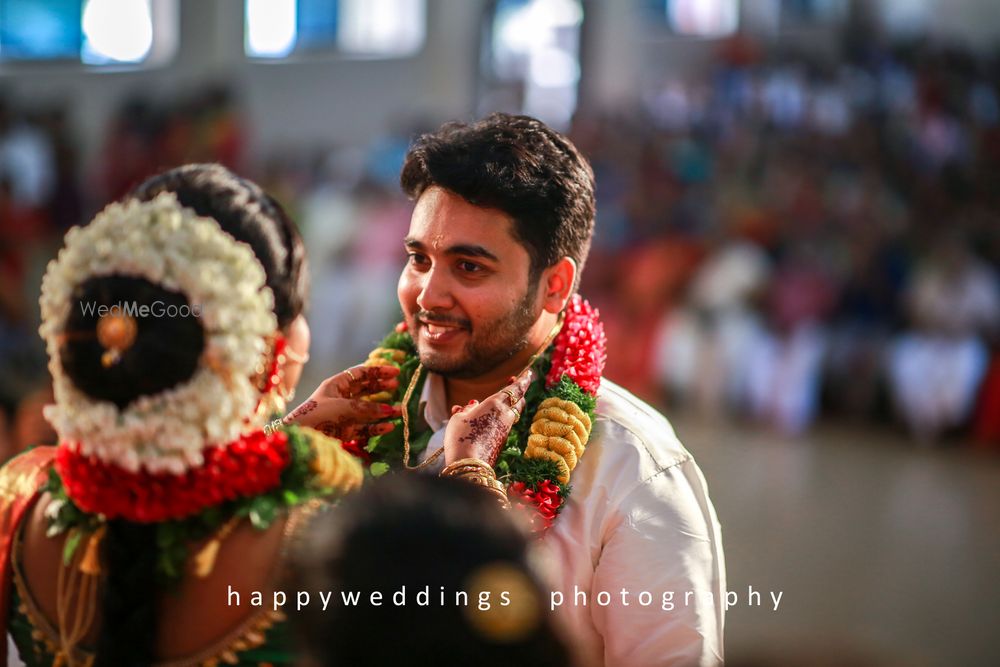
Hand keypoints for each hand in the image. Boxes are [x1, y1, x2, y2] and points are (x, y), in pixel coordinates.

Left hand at [283, 364, 401, 439]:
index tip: (396, 372)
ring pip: (368, 410)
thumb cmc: (316, 415)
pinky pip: (365, 427)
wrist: (300, 437)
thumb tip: (388, 410)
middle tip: (397, 386)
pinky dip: (377, 427)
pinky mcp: (345, 431)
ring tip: (399, 410)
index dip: (378, 371)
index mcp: (336, 384)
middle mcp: (341, 397)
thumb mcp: (342, 407)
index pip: (361, 373)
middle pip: (366, 389)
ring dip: (383, 410)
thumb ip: (366, 408)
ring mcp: (344, 415)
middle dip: (382, 388)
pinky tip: (389, 426)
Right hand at [443, 368, 532, 466]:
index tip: (529, 373)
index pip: (516, 389)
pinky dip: (493, 420)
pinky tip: (475, 422)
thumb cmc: (461, 437)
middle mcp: (505, 416)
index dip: (523, 380)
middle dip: (517, 392)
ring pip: (509, 414)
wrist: (468, 465)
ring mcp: (505, 430)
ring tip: (478, 405)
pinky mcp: (501, 442)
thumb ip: (468, 409)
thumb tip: (473, 405)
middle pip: (518, 402)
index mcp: (496, 404)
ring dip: (500, 407)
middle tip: (513, 383)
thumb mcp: (459, 418)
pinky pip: (500, 426)